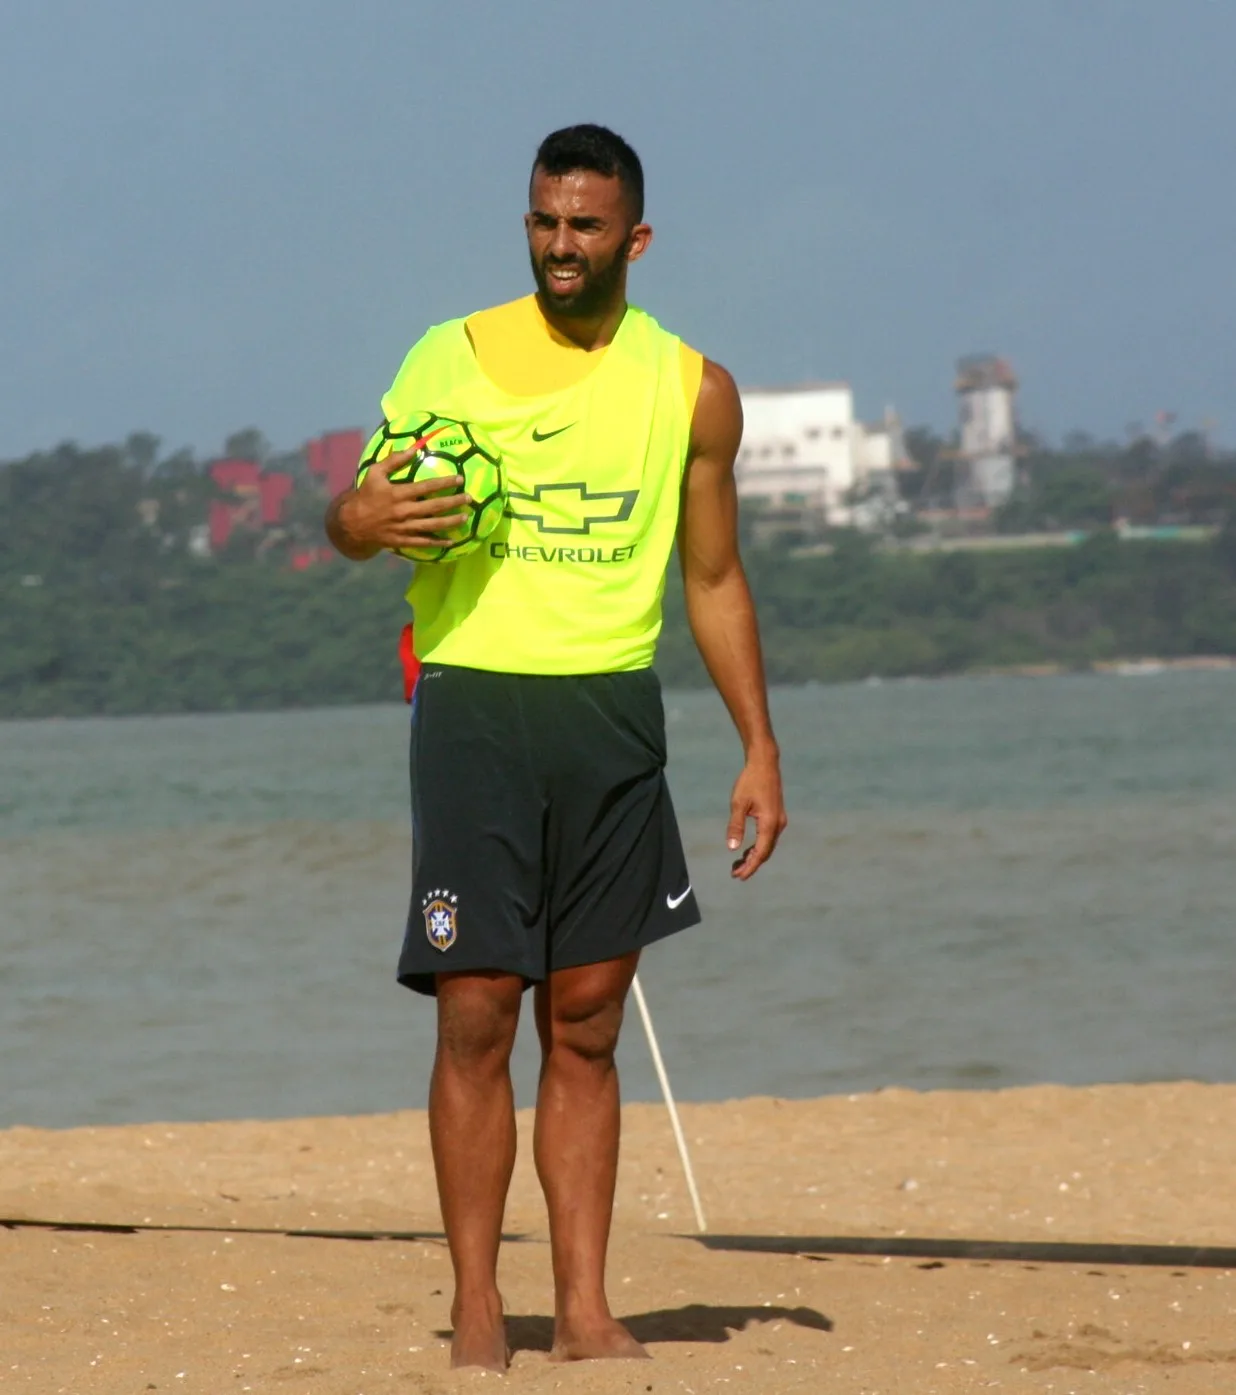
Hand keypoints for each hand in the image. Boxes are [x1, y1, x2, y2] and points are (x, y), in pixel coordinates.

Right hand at [336, 449, 469, 553]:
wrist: (352, 524)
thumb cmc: (365, 495)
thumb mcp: (375, 473)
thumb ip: (394, 460)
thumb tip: (414, 448)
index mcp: (398, 493)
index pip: (427, 487)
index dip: (445, 482)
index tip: (460, 479)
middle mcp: (404, 511)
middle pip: (434, 506)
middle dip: (454, 502)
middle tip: (469, 498)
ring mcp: (404, 528)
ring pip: (433, 525)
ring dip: (451, 521)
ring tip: (465, 517)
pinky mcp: (403, 541)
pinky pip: (424, 543)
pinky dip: (438, 542)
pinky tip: (451, 541)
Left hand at [726, 747, 786, 879]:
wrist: (765, 764)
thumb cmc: (749, 781)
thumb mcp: (738, 804)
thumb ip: (735, 826)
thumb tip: (731, 848)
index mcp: (769, 823)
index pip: (760, 853)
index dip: (750, 867)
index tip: (738, 876)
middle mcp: (778, 825)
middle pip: (766, 852)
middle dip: (751, 865)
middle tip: (735, 874)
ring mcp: (779, 821)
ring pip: (768, 846)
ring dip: (754, 856)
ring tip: (738, 864)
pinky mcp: (777, 816)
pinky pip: (769, 838)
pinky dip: (758, 847)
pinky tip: (747, 850)